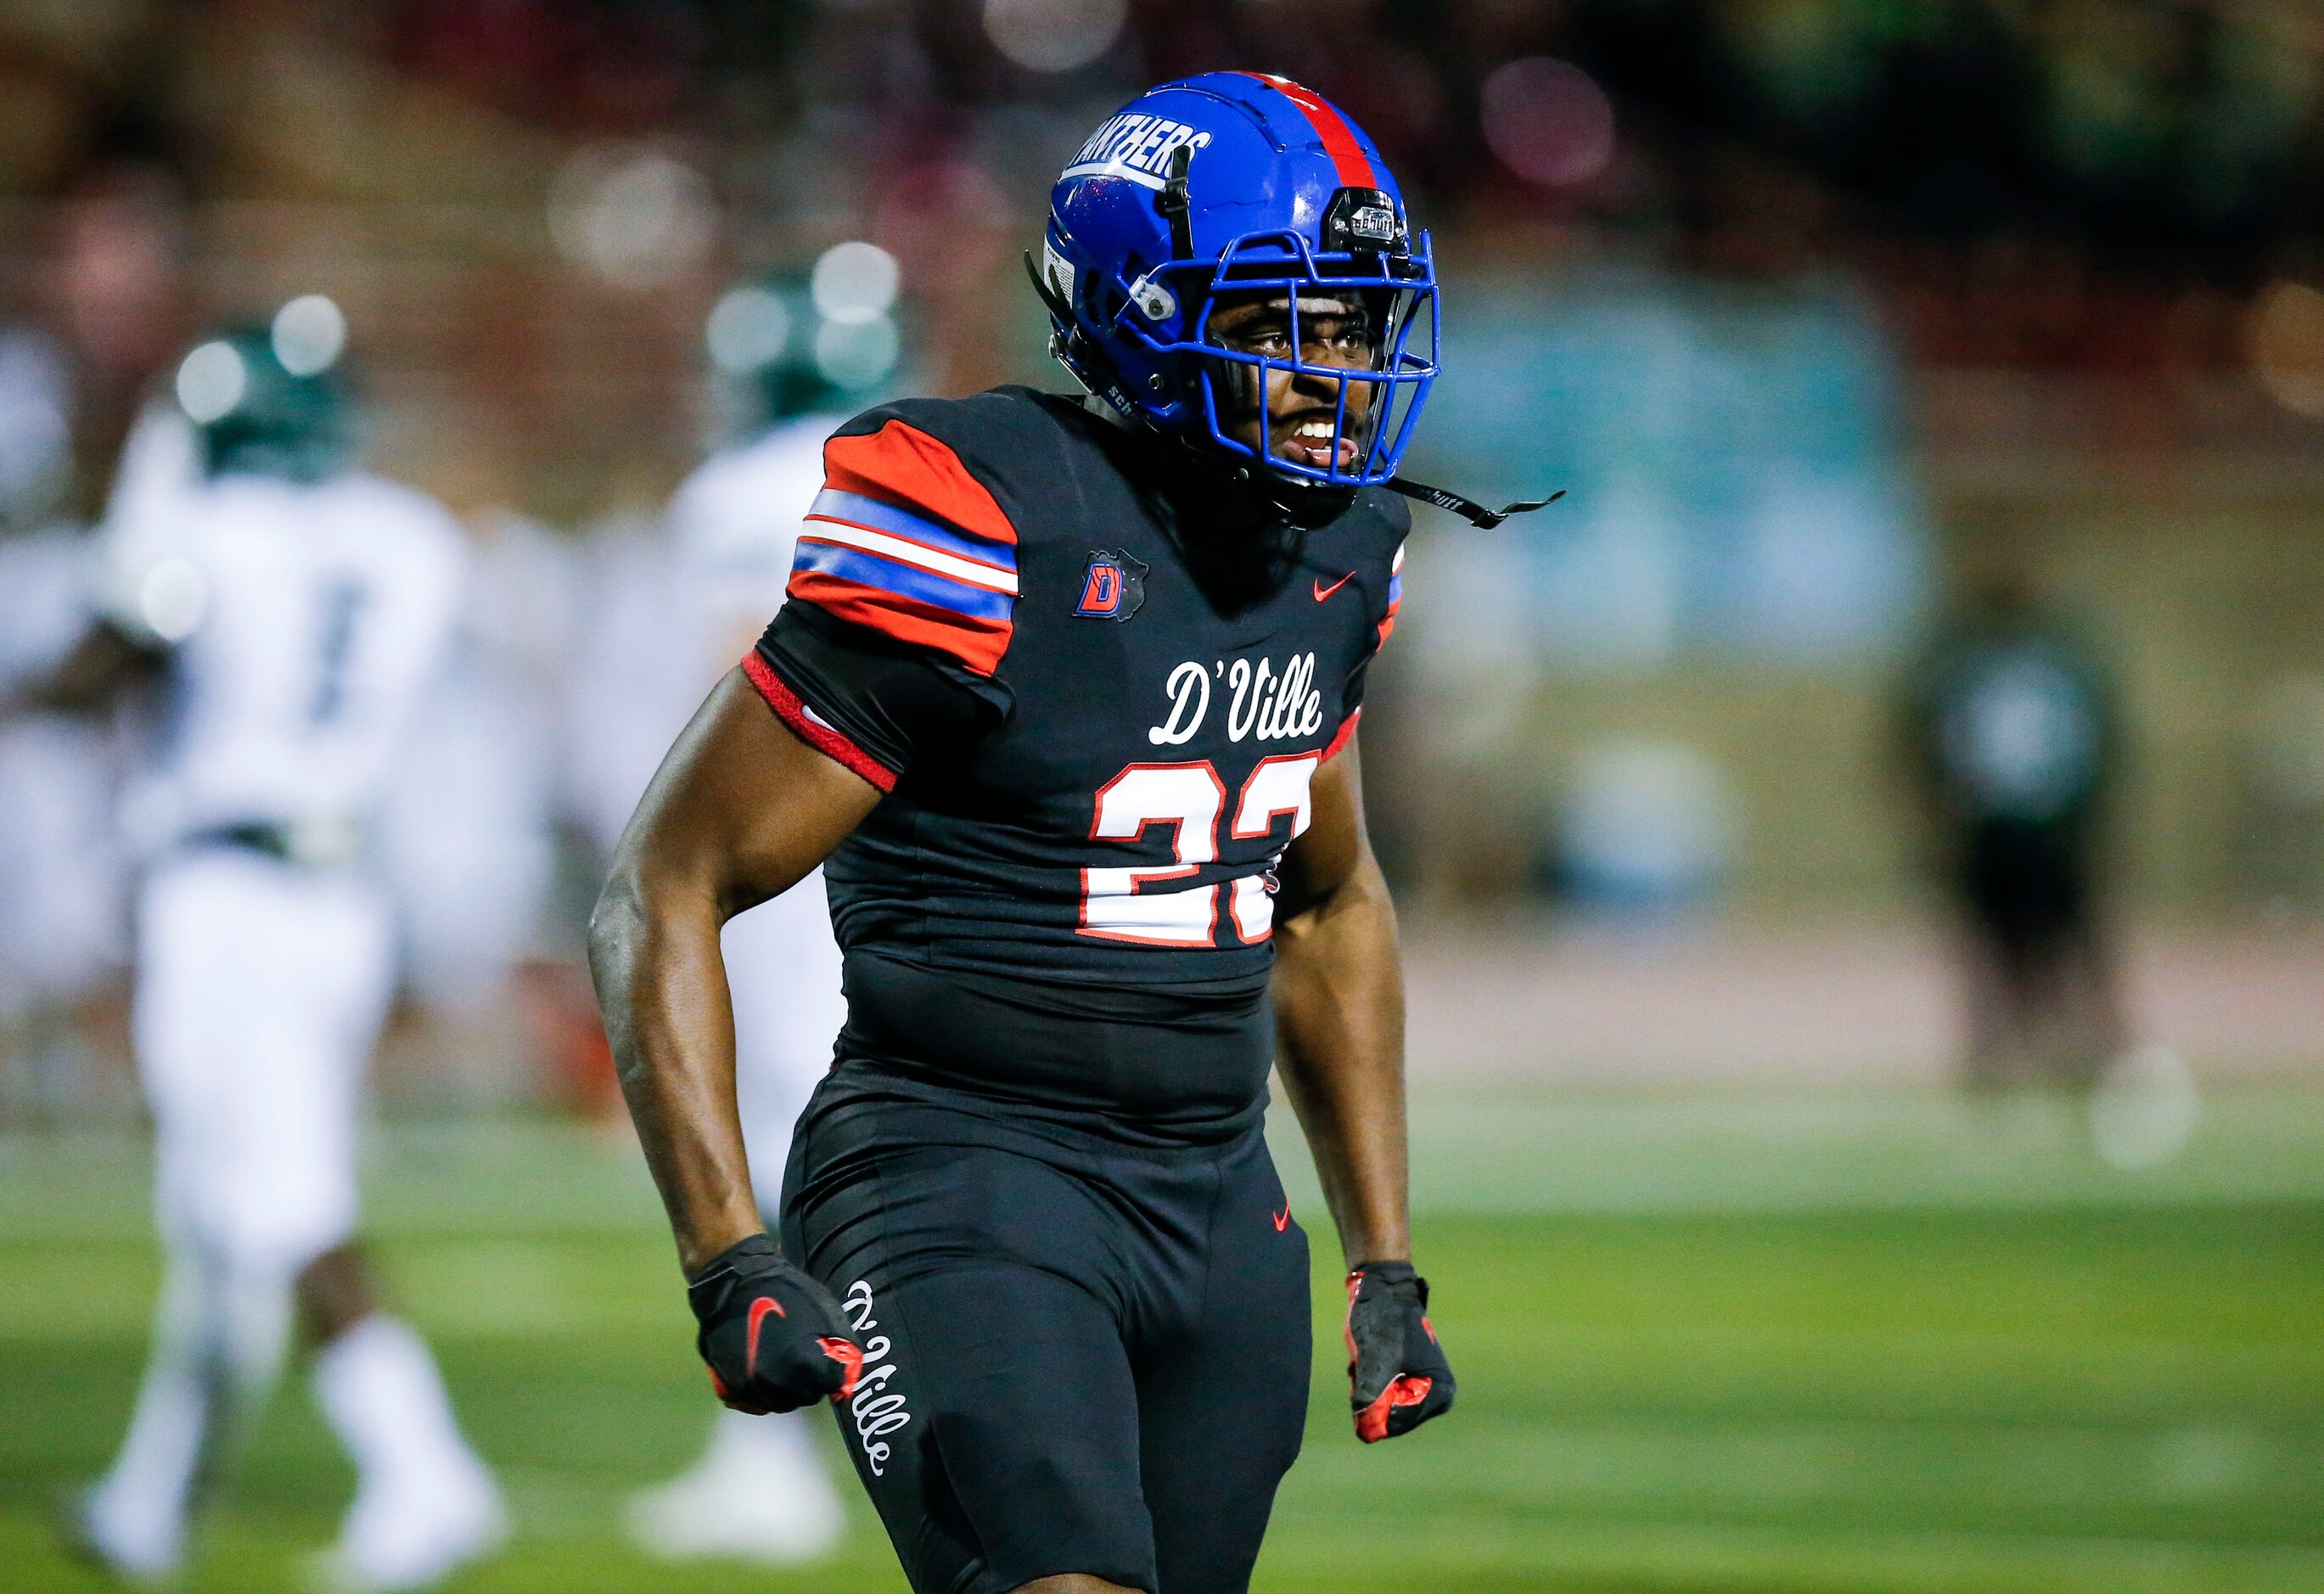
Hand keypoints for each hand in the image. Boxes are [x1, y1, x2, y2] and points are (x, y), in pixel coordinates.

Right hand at [686, 1234, 863, 1413]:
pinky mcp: (731, 1391)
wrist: (734, 1284)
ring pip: (782, 1403)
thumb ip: (844, 1346)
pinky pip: (757, 1405)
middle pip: (807, 1397)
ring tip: (782, 1361)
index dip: (830, 1369)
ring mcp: (752, 1391)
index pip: (831, 1385)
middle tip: (802, 1355)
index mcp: (805, 1367)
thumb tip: (846, 1380)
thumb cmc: (786, 1292)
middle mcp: (778, 1386)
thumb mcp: (827, 1311)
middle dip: (810, 1381)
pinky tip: (764, 1370)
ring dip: (788, 1389)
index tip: (823, 1356)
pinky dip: (764, 1394)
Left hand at [1344, 1261, 1453, 1442]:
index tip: (1367, 1376)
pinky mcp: (1407, 1379)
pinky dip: (1367, 1380)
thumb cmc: (1384, 1323)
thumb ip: (1371, 1400)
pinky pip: (1380, 1394)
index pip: (1397, 1423)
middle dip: (1370, 1395)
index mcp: (1439, 1393)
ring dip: (1366, 1387)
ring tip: (1364, 1361)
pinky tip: (1365, 1359)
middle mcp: (1436, 1395)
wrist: (1384, 1290)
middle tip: (1363, 1367)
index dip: (1372, 1406)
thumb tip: (1367, 1435)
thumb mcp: (1375, 1363)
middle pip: (1389, 1417)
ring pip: (1381, 1406)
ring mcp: (1422, 1387)